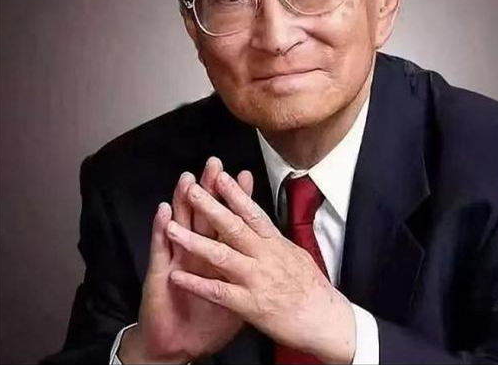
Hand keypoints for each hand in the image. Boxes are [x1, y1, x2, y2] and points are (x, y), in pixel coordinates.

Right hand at [119, 158, 251, 363]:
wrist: (179, 346)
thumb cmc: (209, 322)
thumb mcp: (239, 297)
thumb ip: (249, 273)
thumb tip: (271, 254)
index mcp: (219, 256)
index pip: (230, 221)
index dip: (238, 199)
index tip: (246, 174)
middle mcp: (197, 251)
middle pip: (205, 214)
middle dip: (210, 189)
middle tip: (214, 163)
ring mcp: (177, 260)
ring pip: (180, 224)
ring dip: (183, 201)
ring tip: (188, 178)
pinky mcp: (160, 274)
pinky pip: (160, 250)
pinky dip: (160, 230)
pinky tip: (163, 212)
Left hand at [164, 171, 356, 363]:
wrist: (325, 321)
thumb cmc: (313, 290)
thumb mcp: (297, 256)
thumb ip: (276, 242)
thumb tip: (264, 227)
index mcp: (276, 244)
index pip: (253, 213)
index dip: (235, 193)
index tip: (220, 177)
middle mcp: (265, 257)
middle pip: (233, 227)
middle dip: (210, 207)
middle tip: (191, 190)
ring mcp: (256, 280)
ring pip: (220, 256)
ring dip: (193, 241)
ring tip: (171, 228)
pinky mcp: (249, 305)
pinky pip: (217, 292)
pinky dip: (196, 284)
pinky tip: (177, 276)